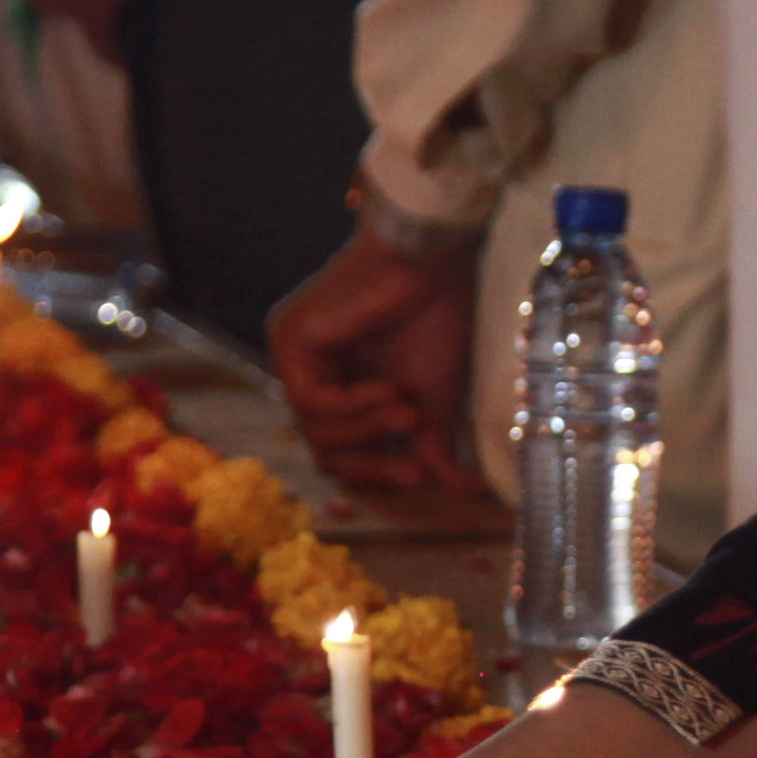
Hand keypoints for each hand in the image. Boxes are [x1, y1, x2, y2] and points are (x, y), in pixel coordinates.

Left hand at [272, 231, 483, 503]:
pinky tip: (389, 391)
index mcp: (340, 386)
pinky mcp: (289, 338)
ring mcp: (294, 355)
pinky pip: (311, 398)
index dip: (376, 472)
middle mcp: (310, 371)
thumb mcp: (434, 398)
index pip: (339, 450)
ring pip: (315, 429)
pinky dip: (352, 405)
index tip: (420, 476)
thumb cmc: (436, 320)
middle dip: (370, 463)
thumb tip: (468, 492)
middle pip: (323, 447)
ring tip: (408, 414)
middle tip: (415, 468)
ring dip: (367, 429)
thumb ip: (433, 444)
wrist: (434, 265)